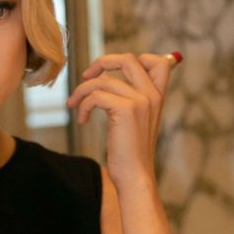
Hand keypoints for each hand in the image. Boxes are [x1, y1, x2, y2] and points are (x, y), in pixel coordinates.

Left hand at [66, 51, 180, 188]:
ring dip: (82, 91)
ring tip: (74, 105)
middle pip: (128, 59)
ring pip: (103, 80)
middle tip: (86, 76)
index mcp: (158, 97)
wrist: (135, 177)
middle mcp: (152, 95)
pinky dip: (83, 106)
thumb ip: (133, 100)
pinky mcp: (126, 110)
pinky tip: (82, 120)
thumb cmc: (131, 153)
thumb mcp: (137, 122)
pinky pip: (95, 96)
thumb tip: (111, 83)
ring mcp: (140, 101)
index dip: (137, 57)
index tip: (112, 70)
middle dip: (102, 62)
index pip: (159, 62)